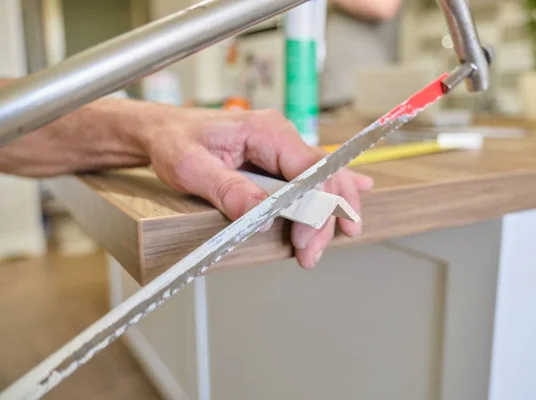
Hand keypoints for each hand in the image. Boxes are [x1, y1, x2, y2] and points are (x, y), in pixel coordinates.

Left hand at [142, 106, 372, 267]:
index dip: (315, 206)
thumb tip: (259, 213)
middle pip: (324, 178)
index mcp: (266, 131)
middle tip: (309, 253)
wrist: (162, 131)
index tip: (303, 239)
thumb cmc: (174, 141)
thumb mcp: (190, 166)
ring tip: (317, 246)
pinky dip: (330, 194)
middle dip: (324, 219)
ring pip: (323, 181)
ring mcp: (281, 148)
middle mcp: (281, 136)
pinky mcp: (277, 161)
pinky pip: (312, 177)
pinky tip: (352, 202)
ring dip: (327, 214)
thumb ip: (227, 188)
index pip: (311, 169)